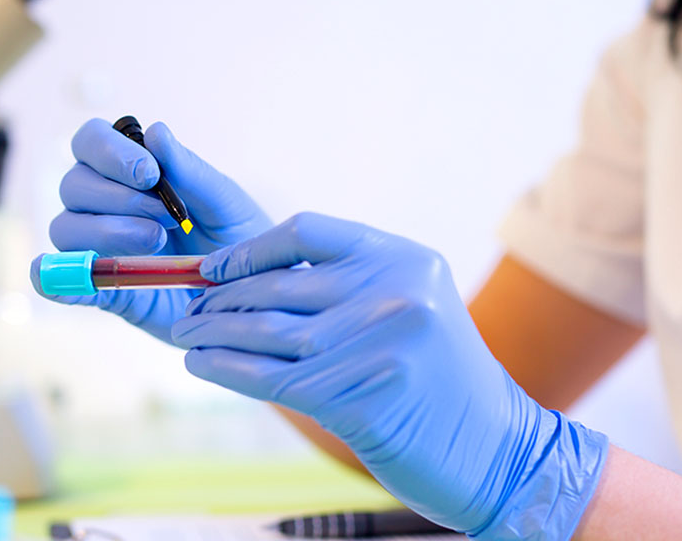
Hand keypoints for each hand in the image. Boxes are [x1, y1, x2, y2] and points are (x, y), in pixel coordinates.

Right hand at [31, 118, 269, 340]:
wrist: (252, 296)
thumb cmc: (239, 239)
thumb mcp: (225, 203)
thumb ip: (190, 171)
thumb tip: (155, 131)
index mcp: (131, 171)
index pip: (90, 142)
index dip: (109, 152)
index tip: (149, 175)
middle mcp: (105, 204)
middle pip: (74, 184)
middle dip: (117, 198)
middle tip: (166, 219)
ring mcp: (99, 247)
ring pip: (66, 227)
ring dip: (105, 232)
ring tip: (156, 244)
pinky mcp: (102, 289)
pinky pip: (62, 281)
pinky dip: (57, 280)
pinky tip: (66, 284)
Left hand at [171, 213, 608, 537]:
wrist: (496, 450)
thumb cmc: (438, 381)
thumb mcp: (408, 309)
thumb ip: (345, 288)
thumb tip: (247, 281)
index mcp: (403, 258)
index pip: (306, 230)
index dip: (250, 248)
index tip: (213, 269)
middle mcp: (393, 292)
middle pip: (278, 285)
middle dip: (221, 300)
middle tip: (188, 311)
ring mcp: (378, 344)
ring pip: (267, 332)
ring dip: (213, 334)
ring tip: (186, 336)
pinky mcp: (360, 396)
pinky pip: (270, 377)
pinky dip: (226, 369)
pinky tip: (200, 365)